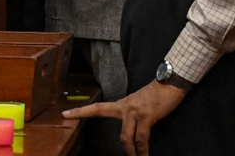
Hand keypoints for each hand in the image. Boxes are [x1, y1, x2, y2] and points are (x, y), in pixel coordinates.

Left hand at [62, 80, 186, 155]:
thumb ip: (131, 115)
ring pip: (126, 136)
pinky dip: (143, 150)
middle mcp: (124, 107)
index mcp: (121, 104)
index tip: (64, 114)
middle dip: (93, 125)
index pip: (97, 107)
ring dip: (130, 152)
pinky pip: (142, 138)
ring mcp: (134, 111)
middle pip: (104, 117)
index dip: (80, 111)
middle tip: (97, 145)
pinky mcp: (147, 117)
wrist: (170, 84)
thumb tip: (130, 127)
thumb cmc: (156, 96)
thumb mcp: (138, 104)